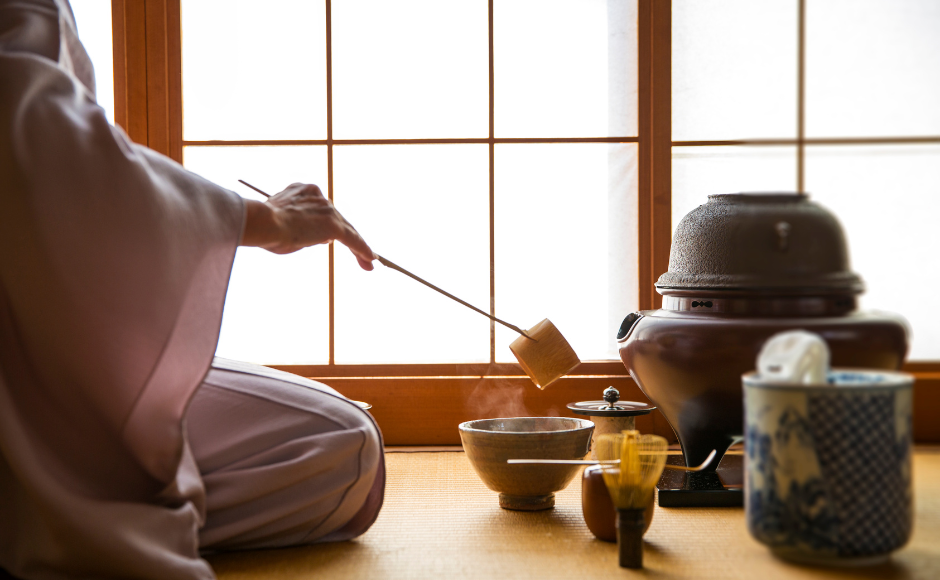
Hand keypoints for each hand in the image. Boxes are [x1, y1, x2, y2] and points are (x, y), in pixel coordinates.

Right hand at [240, 183, 374, 270]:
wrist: (262, 223)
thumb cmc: (263, 229)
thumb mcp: (282, 225)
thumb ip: (301, 228)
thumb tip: (321, 238)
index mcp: (302, 192)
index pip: (322, 209)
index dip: (330, 222)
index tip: (334, 233)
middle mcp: (317, 197)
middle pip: (338, 218)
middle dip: (349, 236)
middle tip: (363, 252)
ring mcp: (327, 210)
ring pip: (346, 230)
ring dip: (358, 247)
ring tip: (368, 263)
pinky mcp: (333, 225)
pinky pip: (352, 239)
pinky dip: (362, 249)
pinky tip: (371, 260)